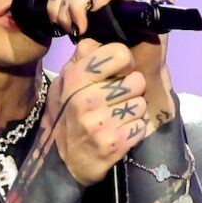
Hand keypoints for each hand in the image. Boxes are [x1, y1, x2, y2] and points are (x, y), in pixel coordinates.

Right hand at [41, 38, 149, 185]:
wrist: (60, 162)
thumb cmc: (65, 116)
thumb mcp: (64, 82)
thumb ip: (82, 59)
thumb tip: (98, 39)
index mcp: (76, 78)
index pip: (120, 53)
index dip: (124, 62)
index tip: (119, 71)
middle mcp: (87, 99)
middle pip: (136, 80)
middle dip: (131, 90)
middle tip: (116, 100)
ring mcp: (101, 123)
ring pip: (140, 104)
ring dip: (132, 111)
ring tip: (115, 117)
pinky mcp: (114, 144)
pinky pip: (141, 126)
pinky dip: (134, 130)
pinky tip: (119, 132)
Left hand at [47, 0, 174, 121]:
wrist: (141, 70)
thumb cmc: (116, 49)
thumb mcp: (92, 24)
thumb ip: (80, 6)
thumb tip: (58, 4)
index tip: (55, 20)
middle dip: (68, 2)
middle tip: (65, 26)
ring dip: (78, 3)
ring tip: (77, 27)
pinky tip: (92, 14)